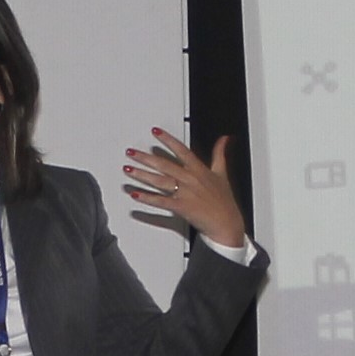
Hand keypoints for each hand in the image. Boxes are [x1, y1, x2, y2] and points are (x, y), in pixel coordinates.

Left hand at [121, 129, 244, 248]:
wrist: (227, 224)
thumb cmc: (224, 201)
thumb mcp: (223, 174)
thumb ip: (220, 154)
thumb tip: (224, 139)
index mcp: (199, 170)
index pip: (181, 150)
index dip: (168, 140)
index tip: (155, 131)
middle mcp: (190, 179)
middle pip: (164, 165)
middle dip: (146, 157)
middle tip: (131, 152)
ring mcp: (185, 193)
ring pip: (159, 181)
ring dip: (142, 175)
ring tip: (128, 169)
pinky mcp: (181, 207)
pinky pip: (161, 201)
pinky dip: (147, 198)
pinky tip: (135, 194)